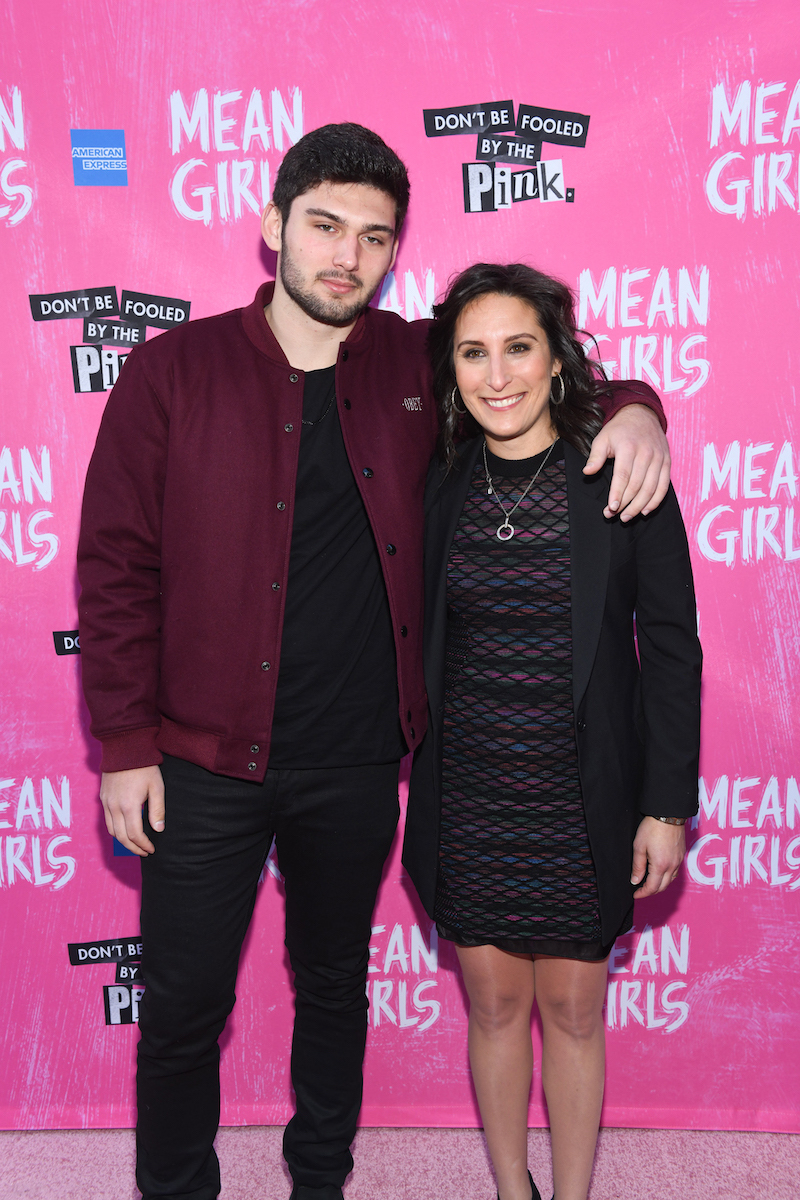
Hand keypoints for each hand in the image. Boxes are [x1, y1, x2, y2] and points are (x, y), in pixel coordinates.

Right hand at [100, 765, 164, 855]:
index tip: (151, 849)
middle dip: (133, 848)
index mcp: (129, 806)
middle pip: (121, 837)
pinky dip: (115, 830)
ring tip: (135, 844)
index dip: (143, 845)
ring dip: (123, 841)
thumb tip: (158, 830)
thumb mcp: (157, 787)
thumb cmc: (144, 767)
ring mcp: (106, 802)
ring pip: (111, 831)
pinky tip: (125, 829)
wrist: (125, 748)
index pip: (135, 835)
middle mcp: (114, 807)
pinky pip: (106, 820)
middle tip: (144, 852)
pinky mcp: (102, 797)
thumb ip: (157, 810)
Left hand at [584, 404, 670, 520]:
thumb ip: (595, 457)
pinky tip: (645, 511)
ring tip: (627, 517)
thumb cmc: (619, 430)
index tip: (611, 508)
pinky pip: (663, 485)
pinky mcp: (667, 462)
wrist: (642, 414)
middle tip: (615, 515)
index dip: (617, 494)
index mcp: (628, 447)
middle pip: (637, 485)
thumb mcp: (602, 438)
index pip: (623, 475)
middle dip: (626, 503)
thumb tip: (587, 472)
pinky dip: (655, 500)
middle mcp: (646, 453)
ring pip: (651, 488)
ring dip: (639, 506)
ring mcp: (659, 458)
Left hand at [631, 816, 685, 897]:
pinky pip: (675, 872)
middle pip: (662, 887)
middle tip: (640, 890)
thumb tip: (635, 881)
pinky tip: (660, 872)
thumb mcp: (639, 847)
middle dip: (651, 891)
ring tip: (649, 882)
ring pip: (670, 880)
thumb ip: (637, 866)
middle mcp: (672, 866)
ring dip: (660, 885)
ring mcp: (678, 861)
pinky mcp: (681, 855)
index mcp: (660, 865)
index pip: (652, 888)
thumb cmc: (652, 828)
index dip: (642, 893)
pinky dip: (667, 877)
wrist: (668, 814)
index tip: (635, 894)